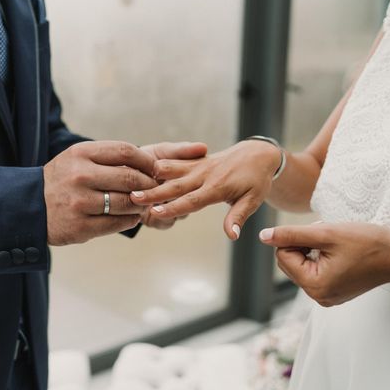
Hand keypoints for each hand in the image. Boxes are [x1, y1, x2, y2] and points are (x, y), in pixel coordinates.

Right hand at [44, 141, 158, 245]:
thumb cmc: (62, 180)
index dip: (146, 161)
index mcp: (81, 154)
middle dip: (148, 185)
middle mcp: (80, 176)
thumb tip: (148, 167)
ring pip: (127, 203)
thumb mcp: (77, 158)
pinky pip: (117, 223)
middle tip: (154, 189)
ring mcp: (80, 202)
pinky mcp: (80, 226)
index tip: (154, 169)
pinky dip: (130, 220)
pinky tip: (130, 217)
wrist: (29, 206)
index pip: (125, 151)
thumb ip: (108, 158)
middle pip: (130, 178)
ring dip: (141, 204)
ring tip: (142, 204)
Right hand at [131, 140, 280, 238]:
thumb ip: (238, 216)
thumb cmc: (256, 180)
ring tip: (131, 182)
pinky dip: (157, 166)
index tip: (156, 212)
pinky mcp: (194, 161)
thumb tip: (231, 235)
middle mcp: (204, 175)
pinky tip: (140, 170)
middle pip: (175, 186)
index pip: (192, 200)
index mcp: (217, 187)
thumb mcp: (253, 200)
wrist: (258, 154)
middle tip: (133, 198)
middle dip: (153, 193)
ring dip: (151, 177)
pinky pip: (174, 162)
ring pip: (170, 171)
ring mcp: (197, 166)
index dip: (173, 207)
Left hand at [259, 222, 389, 306]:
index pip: (282, 256)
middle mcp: (318, 297)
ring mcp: (326, 296)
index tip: (318, 234)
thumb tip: (264, 237)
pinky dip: (320, 257)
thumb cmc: (368, 244)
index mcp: (314, 286)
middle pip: (288, 263)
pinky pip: (313, 271)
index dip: (295, 239)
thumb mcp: (324, 233)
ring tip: (334, 244)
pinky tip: (338, 252)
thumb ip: (290, 235)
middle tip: (326, 237)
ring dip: (311, 249)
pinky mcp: (333, 292)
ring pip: (300, 265)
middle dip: (302, 245)